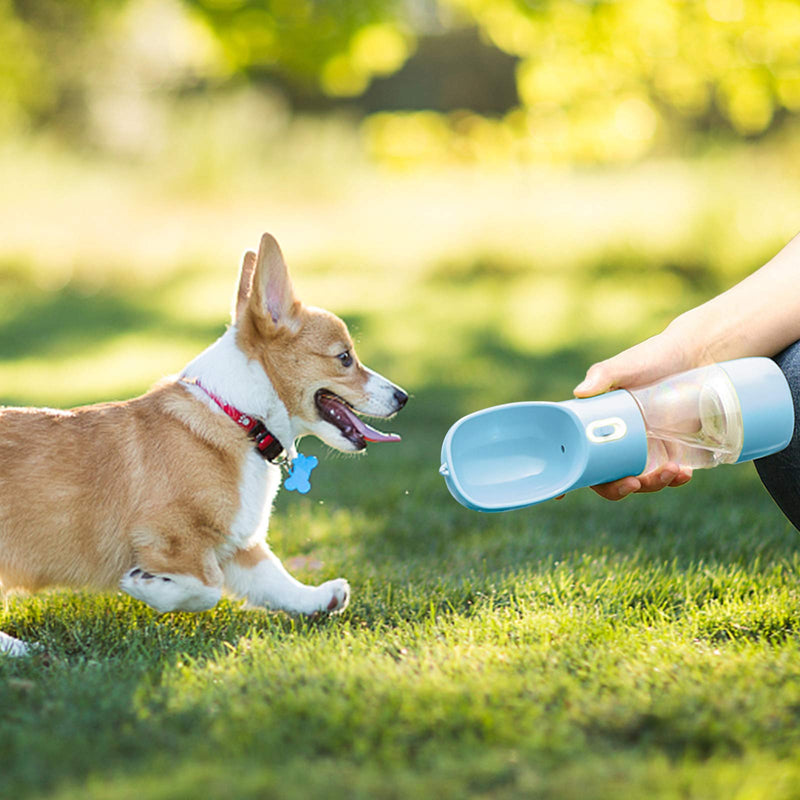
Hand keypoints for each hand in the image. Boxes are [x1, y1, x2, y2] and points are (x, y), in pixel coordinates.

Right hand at [574, 328, 701, 499]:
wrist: (697, 356)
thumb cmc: (653, 357)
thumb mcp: (625, 365)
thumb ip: (602, 375)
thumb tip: (581, 392)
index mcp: (595, 424)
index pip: (575, 454)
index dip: (567, 477)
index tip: (561, 495)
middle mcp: (615, 442)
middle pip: (605, 478)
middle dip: (617, 489)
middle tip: (633, 482)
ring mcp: (643, 449)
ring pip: (638, 482)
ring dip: (651, 485)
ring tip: (672, 470)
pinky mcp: (669, 451)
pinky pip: (666, 476)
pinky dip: (674, 480)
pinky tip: (682, 473)